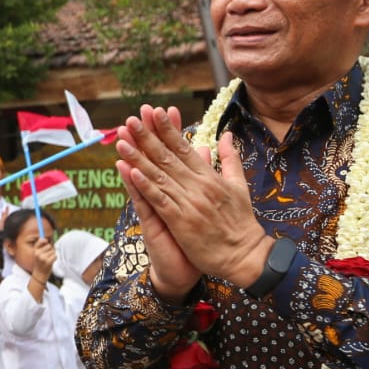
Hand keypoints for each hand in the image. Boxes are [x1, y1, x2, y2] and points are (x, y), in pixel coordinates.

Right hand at [30, 237, 57, 281]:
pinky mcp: (48, 262)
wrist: (39, 274)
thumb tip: (49, 239)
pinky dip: (54, 258)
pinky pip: (55, 255)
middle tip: (47, 255)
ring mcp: (43, 258)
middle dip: (50, 249)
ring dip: (53, 254)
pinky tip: (51, 262)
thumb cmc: (40, 263)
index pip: (41, 240)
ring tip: (48, 259)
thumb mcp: (38, 254)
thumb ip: (42, 247)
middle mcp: (38, 253)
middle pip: (49, 245)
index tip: (46, 241)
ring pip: (53, 251)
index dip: (45, 240)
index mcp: (35, 250)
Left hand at [116, 105, 270, 297]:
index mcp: (210, 177)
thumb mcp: (239, 186)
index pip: (184, 148)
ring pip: (159, 176)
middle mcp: (198, 186)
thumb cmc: (241, 222)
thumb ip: (231, 158)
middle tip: (132, 119)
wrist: (245, 256)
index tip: (155, 112)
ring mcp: (189, 203)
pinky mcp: (182, 222)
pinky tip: (132, 172)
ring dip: (139, 158)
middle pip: (167, 157)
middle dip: (147, 137)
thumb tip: (226, 134)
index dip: (168, 129)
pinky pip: (160, 200)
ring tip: (122, 141)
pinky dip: (146, 186)